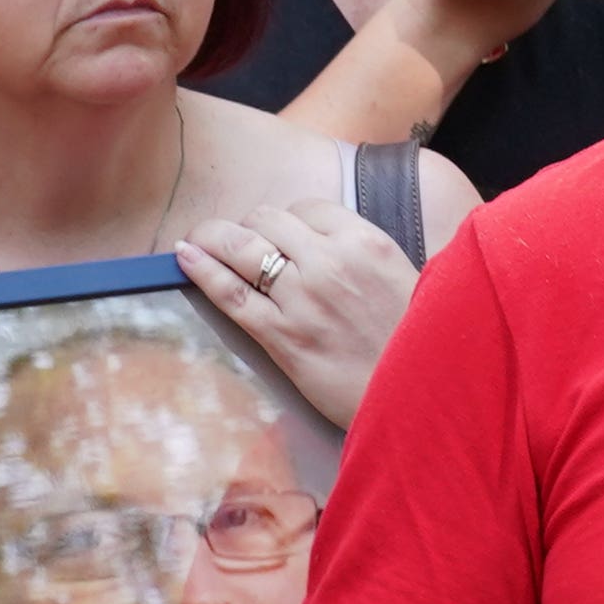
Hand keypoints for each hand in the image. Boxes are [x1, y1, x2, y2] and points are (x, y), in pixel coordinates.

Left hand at [176, 195, 421, 424]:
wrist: (419, 395)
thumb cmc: (417, 340)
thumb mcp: (405, 277)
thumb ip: (366, 256)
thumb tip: (327, 245)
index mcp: (367, 243)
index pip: (308, 208)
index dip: (290, 220)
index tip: (283, 235)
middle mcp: (331, 262)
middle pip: (268, 220)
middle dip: (250, 226)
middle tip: (242, 240)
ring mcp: (302, 298)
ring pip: (242, 248)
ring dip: (215, 237)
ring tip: (200, 237)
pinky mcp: (281, 335)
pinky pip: (230, 293)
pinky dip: (201, 269)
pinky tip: (185, 255)